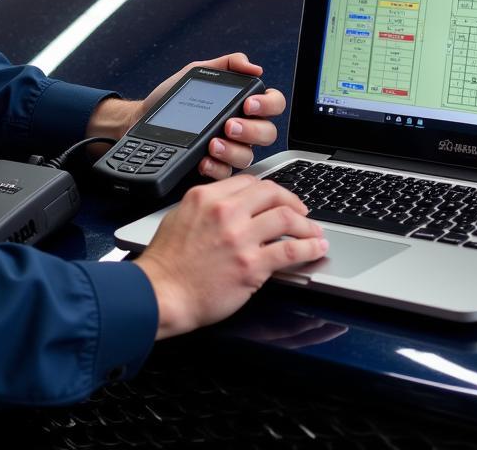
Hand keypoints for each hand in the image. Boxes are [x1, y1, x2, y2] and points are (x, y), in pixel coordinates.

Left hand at [89, 52, 284, 177]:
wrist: (140, 120)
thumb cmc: (171, 99)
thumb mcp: (196, 74)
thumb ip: (225, 65)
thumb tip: (251, 66)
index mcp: (241, 105)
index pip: (272, 104)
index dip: (268, 104)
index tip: (249, 103)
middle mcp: (241, 129)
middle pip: (267, 133)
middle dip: (251, 130)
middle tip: (229, 125)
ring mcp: (229, 151)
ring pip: (248, 156)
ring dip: (232, 150)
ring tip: (213, 143)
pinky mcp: (213, 168)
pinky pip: (225, 173)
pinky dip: (215, 167)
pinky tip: (203, 159)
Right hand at [133, 174, 328, 337]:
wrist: (160, 294)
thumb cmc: (166, 263)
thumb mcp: (179, 217)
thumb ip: (206, 207)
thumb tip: (228, 205)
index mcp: (207, 197)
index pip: (250, 182)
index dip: (270, 190)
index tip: (278, 199)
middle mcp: (225, 211)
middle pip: (272, 193)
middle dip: (293, 201)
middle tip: (302, 212)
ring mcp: (240, 237)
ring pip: (287, 218)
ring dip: (307, 225)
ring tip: (315, 232)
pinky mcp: (251, 265)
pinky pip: (290, 250)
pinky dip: (309, 247)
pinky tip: (316, 248)